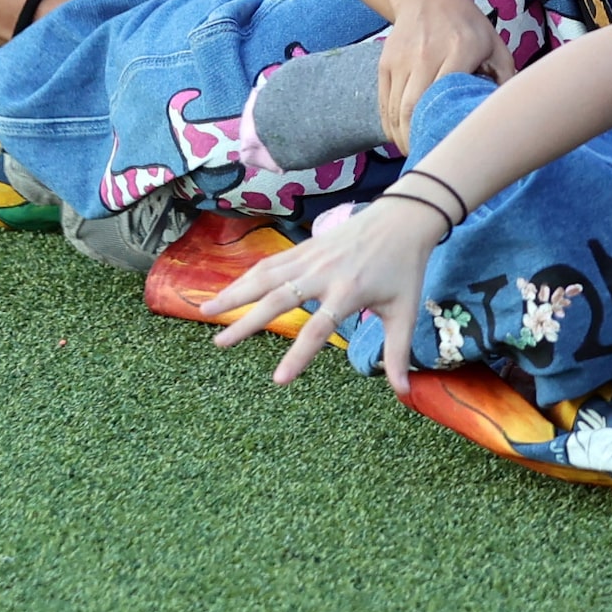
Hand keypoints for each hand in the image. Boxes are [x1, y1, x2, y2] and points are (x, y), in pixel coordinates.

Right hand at [206, 192, 447, 391]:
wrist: (402, 218)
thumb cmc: (404, 268)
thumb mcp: (405, 311)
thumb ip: (397, 352)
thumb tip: (405, 394)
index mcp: (349, 292)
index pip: (318, 329)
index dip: (299, 355)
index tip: (278, 379)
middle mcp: (323, 273)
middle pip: (278, 300)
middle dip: (246, 323)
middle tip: (219, 343)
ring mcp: (310, 257)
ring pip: (264, 276)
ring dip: (234, 293)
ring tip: (205, 311)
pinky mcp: (304, 247)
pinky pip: (270, 263)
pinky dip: (246, 276)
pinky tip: (229, 290)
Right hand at [376, 0, 511, 149]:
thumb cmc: (468, 27)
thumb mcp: (495, 46)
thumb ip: (505, 79)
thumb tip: (512, 116)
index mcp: (459, 50)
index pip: (443, 98)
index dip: (440, 129)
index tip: (448, 150)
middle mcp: (426, 54)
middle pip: (412, 109)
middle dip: (416, 140)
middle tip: (428, 158)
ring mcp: (402, 58)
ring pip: (395, 109)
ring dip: (402, 137)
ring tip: (415, 152)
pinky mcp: (386, 62)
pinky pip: (384, 102)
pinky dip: (390, 125)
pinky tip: (400, 138)